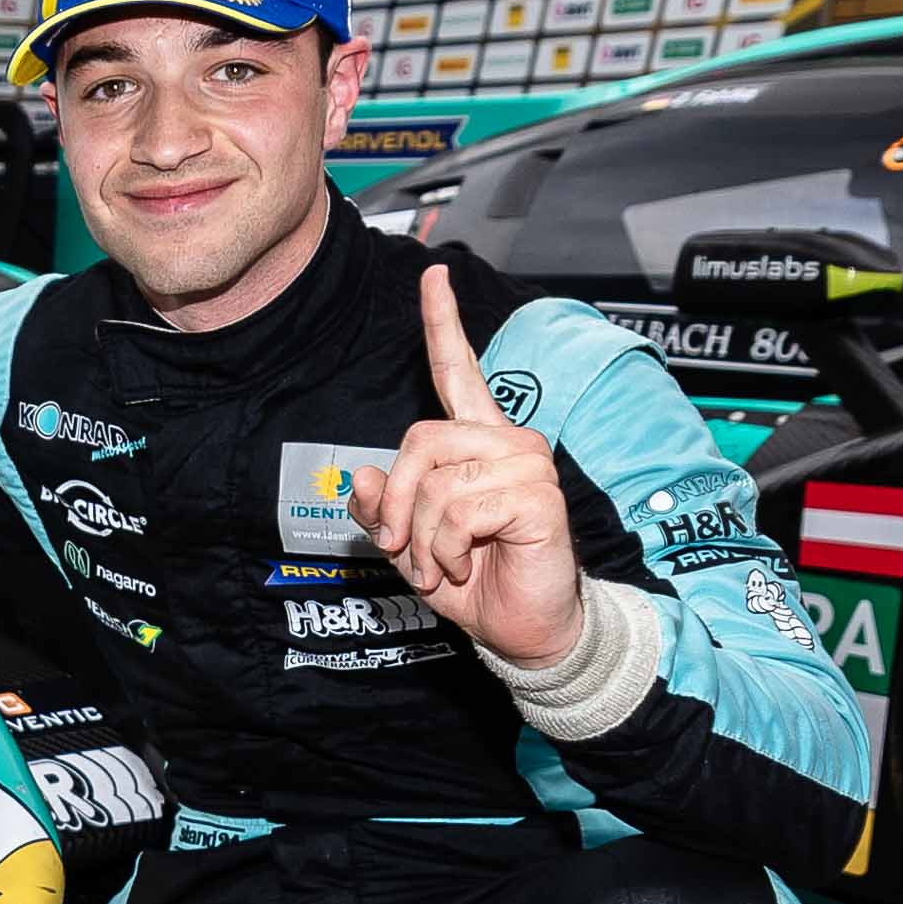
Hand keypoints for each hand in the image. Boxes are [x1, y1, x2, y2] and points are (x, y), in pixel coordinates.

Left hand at [347, 266, 586, 670]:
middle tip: (406, 548)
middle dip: (398, 502)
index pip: (458, 372)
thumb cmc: (474, 580)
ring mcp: (527, 463)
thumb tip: (365, 474)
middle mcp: (507, 441)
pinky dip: (446, 549)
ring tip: (446, 564)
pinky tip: (468, 564)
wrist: (522, 628)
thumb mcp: (410, 544)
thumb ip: (384, 507)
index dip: (443, 324)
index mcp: (477, 442)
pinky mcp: (537, 494)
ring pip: (437, 480)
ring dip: (424, 538)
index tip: (434, 275)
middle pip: (420, 439)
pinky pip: (460, 509)